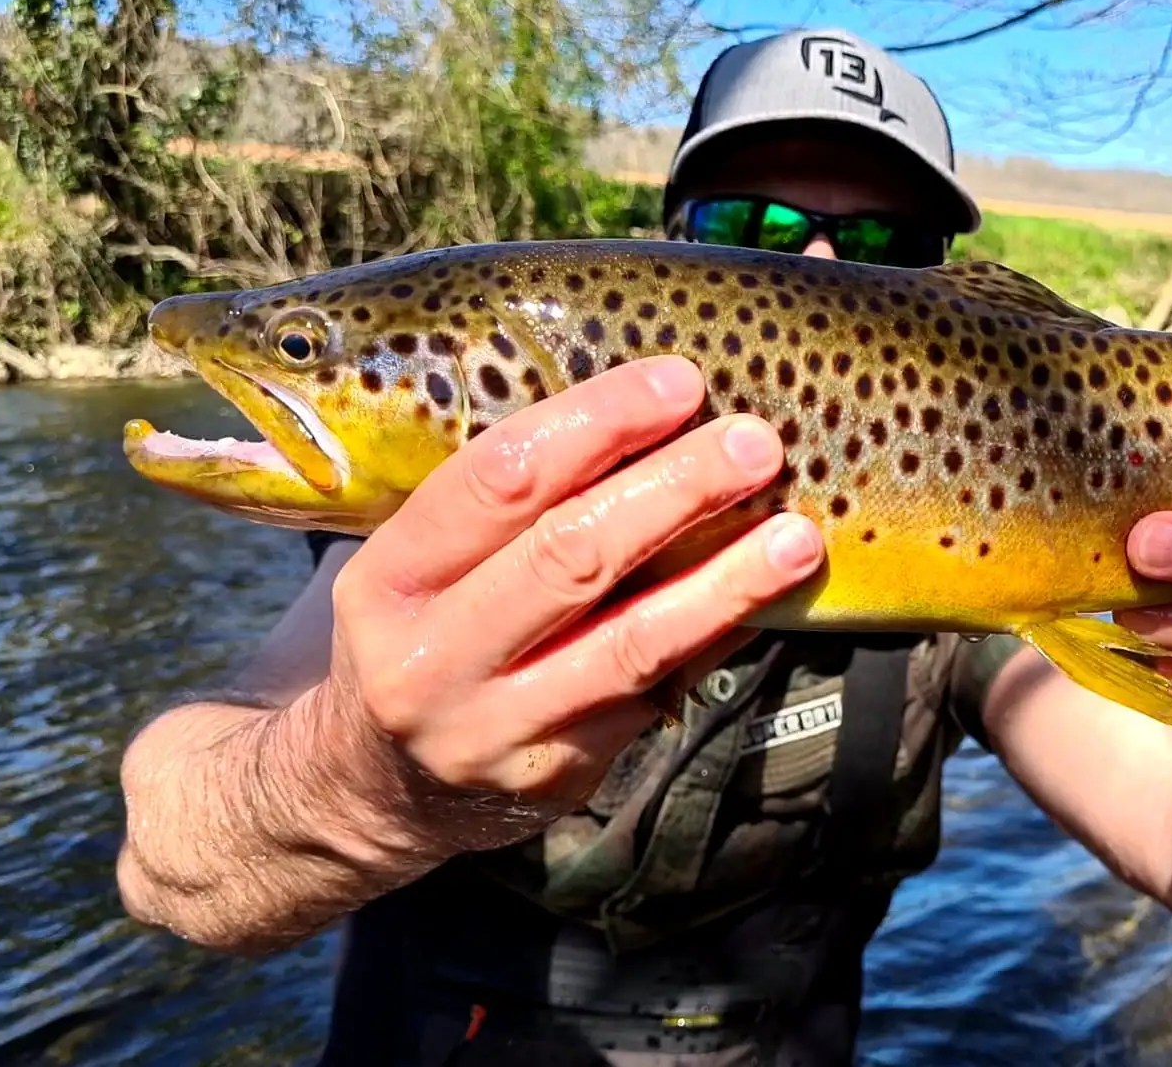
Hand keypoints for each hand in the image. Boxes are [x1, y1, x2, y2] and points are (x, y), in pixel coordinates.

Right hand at [314, 355, 824, 853]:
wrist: (375, 787)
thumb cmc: (420, 633)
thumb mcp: (416, 566)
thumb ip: (502, 504)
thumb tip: (647, 410)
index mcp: (389, 580)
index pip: (496, 480)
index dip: (596, 423)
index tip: (679, 383)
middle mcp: (432, 660)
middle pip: (571, 557)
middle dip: (675, 490)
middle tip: (756, 443)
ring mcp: (496, 730)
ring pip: (630, 644)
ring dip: (725, 584)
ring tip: (797, 538)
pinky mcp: (557, 779)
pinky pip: (657, 694)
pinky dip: (718, 640)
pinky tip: (770, 600)